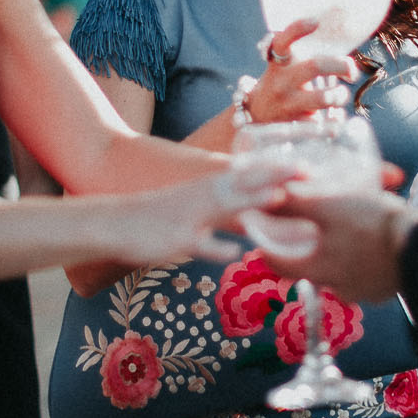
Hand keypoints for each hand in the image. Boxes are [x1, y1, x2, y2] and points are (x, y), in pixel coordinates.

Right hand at [117, 160, 299, 268]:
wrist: (112, 222)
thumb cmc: (155, 216)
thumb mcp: (189, 205)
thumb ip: (218, 207)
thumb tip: (242, 210)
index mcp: (205, 189)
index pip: (246, 175)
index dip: (275, 169)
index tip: (305, 165)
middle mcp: (201, 198)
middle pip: (243, 185)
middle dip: (274, 178)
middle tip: (305, 172)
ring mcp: (189, 217)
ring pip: (224, 208)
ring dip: (251, 203)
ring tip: (278, 199)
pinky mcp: (176, 240)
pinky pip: (197, 244)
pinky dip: (215, 247)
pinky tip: (233, 253)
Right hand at [247, 18, 356, 121]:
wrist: (256, 118)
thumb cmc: (281, 84)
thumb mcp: (282, 65)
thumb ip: (304, 55)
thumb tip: (344, 57)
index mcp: (279, 63)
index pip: (284, 40)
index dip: (298, 29)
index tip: (315, 22)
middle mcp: (282, 81)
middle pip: (316, 66)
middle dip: (342, 65)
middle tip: (352, 71)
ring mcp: (288, 104)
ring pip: (325, 97)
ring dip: (340, 95)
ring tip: (340, 95)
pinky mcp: (296, 124)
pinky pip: (327, 123)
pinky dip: (337, 120)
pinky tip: (335, 118)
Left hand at [265, 189, 417, 304]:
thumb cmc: (373, 225)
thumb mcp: (330, 205)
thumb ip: (297, 202)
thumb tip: (269, 197)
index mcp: (318, 268)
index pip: (279, 264)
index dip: (267, 248)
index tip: (264, 236)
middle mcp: (337, 287)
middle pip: (311, 268)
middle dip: (309, 249)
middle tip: (310, 229)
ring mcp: (364, 291)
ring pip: (341, 273)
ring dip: (340, 255)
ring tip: (347, 232)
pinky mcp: (386, 289)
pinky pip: (367, 276)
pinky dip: (365, 261)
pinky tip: (373, 243)